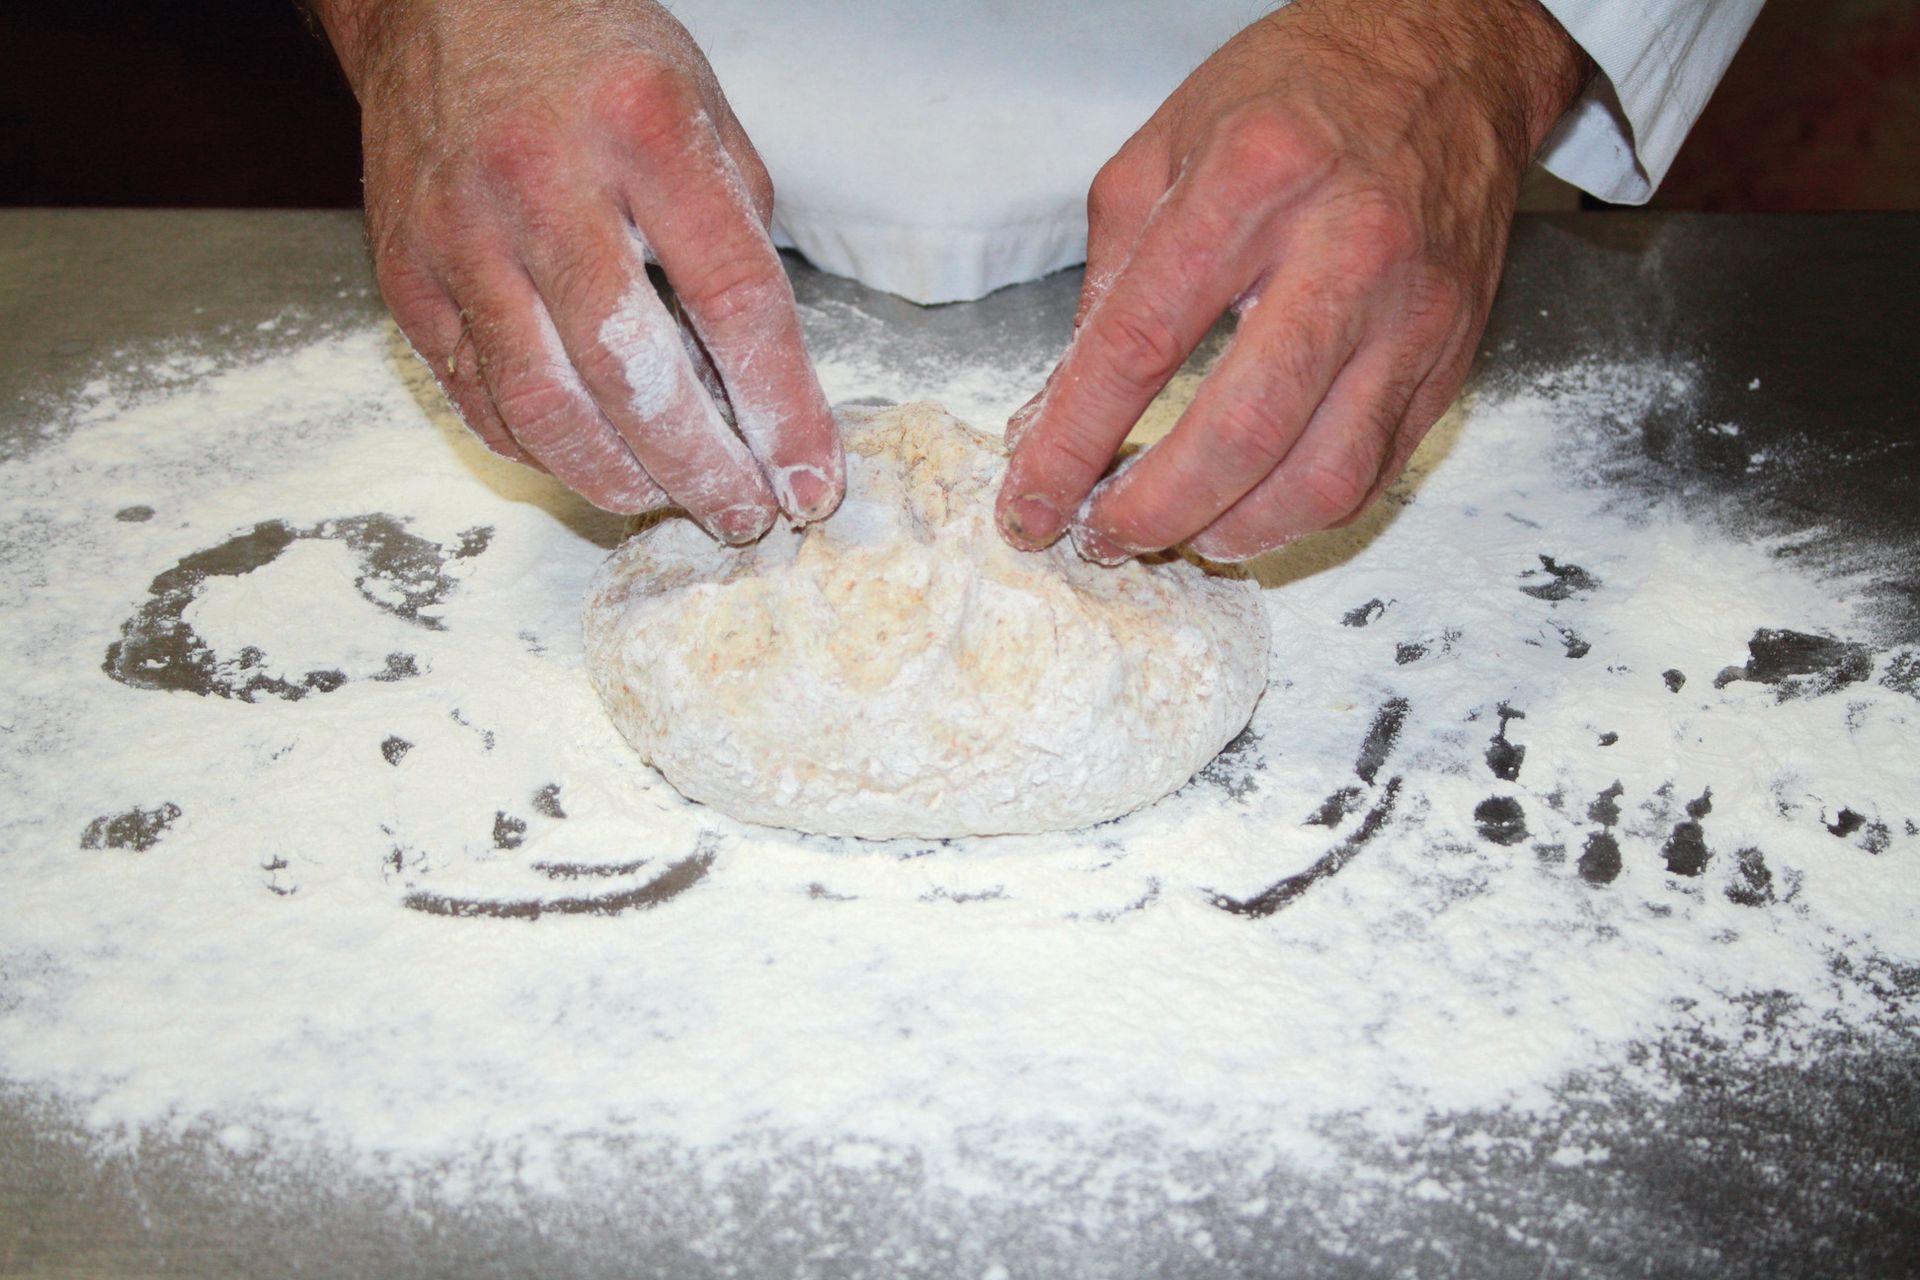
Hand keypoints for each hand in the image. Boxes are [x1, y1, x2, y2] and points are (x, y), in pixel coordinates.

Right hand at [312, 0, 842, 537]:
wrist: (441, 3)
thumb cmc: (594, 62)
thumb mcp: (701, 111)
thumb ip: (736, 236)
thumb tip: (766, 381)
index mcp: (644, 132)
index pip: (735, 301)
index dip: (782, 409)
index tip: (811, 479)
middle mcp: (543, 183)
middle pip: (631, 372)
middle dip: (700, 468)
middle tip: (743, 515)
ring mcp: (461, 233)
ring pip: (543, 404)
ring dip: (619, 479)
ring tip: (670, 502)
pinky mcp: (407, 273)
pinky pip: (479, 396)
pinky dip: (544, 452)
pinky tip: (593, 463)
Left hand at [996, 0, 1589, 561]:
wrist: (1449, 57)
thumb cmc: (1296, 95)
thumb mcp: (1164, 149)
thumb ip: (1106, 287)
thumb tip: (1053, 418)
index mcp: (1253, 182)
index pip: (1141, 345)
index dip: (1073, 443)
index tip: (1031, 504)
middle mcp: (1345, 249)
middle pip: (1241, 430)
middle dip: (1156, 510)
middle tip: (1104, 536)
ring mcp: (1411, 311)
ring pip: (1322, 477)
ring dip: (1235, 532)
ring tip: (1179, 534)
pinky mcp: (1452, 354)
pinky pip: (1375, 470)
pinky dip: (1300, 513)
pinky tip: (1251, 508)